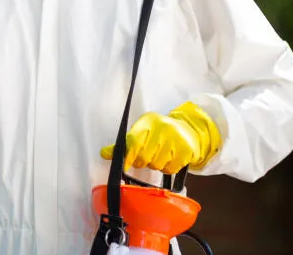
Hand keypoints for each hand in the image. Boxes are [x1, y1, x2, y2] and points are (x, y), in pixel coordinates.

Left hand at [100, 102, 221, 174]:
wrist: (187, 129)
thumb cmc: (159, 131)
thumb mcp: (142, 131)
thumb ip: (125, 143)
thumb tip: (104, 153)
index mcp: (148, 122)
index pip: (134, 142)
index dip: (127, 157)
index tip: (123, 166)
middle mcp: (163, 129)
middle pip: (144, 157)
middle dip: (141, 161)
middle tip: (144, 158)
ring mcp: (176, 140)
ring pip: (156, 165)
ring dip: (155, 164)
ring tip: (158, 154)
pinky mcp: (186, 151)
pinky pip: (170, 169)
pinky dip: (167, 168)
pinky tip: (169, 158)